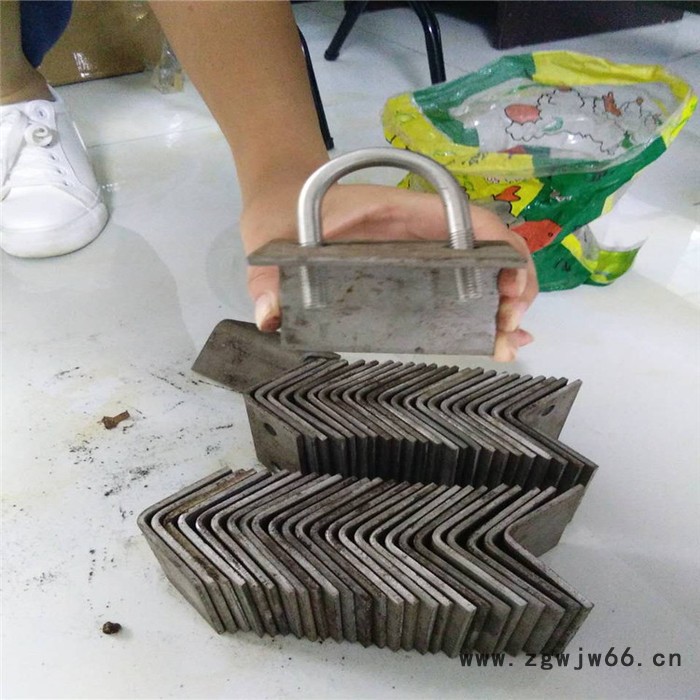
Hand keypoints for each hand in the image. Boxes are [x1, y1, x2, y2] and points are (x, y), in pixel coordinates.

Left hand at [241, 181, 537, 361]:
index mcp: (402, 213)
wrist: (281, 198)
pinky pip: (454, 288)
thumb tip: (271, 316)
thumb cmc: (283, 207)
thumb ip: (269, 276)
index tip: (508, 295)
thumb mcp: (271, 240)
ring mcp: (419, 253)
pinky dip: (478, 312)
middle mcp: (422, 232)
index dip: (504, 253)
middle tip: (507, 335)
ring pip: (477, 275)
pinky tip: (489, 340)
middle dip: (511, 291)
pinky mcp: (411, 274)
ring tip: (505, 345)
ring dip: (500, 307)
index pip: (471, 223)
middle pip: (488, 253)